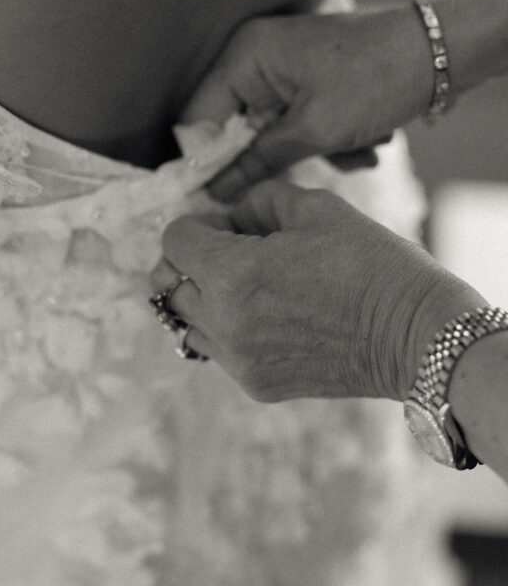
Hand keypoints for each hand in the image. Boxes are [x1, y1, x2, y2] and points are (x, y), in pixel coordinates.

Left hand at [151, 180, 481, 401]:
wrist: (416, 335)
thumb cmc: (371, 263)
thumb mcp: (316, 207)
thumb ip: (257, 200)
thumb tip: (229, 214)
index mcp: (233, 273)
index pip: (174, 241)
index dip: (198, 224)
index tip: (228, 225)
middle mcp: (225, 322)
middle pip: (169, 285)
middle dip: (192, 261)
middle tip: (233, 251)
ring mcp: (239, 360)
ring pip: (186, 323)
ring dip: (202, 298)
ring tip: (248, 286)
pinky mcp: (256, 385)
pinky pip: (218, 350)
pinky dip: (226, 329)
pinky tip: (267, 316)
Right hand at [181, 6, 433, 200]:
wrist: (441, 53)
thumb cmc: (376, 79)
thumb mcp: (314, 129)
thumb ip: (257, 162)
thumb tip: (216, 193)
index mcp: (245, 56)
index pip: (198, 120)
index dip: (205, 163)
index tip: (217, 200)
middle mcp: (256, 58)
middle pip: (236, 131)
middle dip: (278, 157)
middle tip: (311, 164)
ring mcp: (283, 70)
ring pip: (273, 136)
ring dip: (313, 152)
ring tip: (356, 145)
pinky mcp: (308, 83)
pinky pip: (299, 126)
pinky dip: (330, 141)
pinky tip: (366, 138)